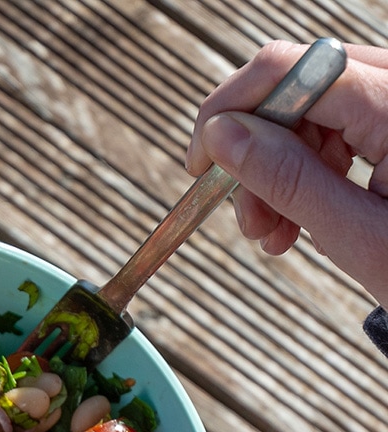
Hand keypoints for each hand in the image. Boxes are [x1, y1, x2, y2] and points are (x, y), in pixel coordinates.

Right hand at [186, 40, 387, 304]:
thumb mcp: (356, 235)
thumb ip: (285, 179)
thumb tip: (221, 137)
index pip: (292, 71)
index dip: (230, 110)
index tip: (200, 163)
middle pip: (298, 88)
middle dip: (255, 152)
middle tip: (245, 220)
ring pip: (312, 111)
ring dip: (277, 171)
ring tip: (273, 235)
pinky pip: (339, 126)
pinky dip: (308, 173)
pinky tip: (299, 220)